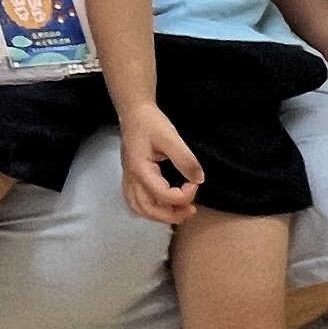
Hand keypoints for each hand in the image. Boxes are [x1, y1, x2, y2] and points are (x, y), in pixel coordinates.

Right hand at [117, 102, 201, 224]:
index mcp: (140, 169)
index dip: (183, 195)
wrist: (134, 113)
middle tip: (191, 209)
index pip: (162, 194)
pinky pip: (136, 202)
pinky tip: (163, 206)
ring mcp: (129, 179)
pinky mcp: (131, 178)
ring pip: (140, 209)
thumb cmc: (151, 123)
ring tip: (179, 211)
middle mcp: (132, 178)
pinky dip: (150, 210)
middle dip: (172, 215)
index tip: (195, 183)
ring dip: (160, 215)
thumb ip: (185, 159)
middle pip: (149, 209)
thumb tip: (198, 179)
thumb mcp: (171, 137)